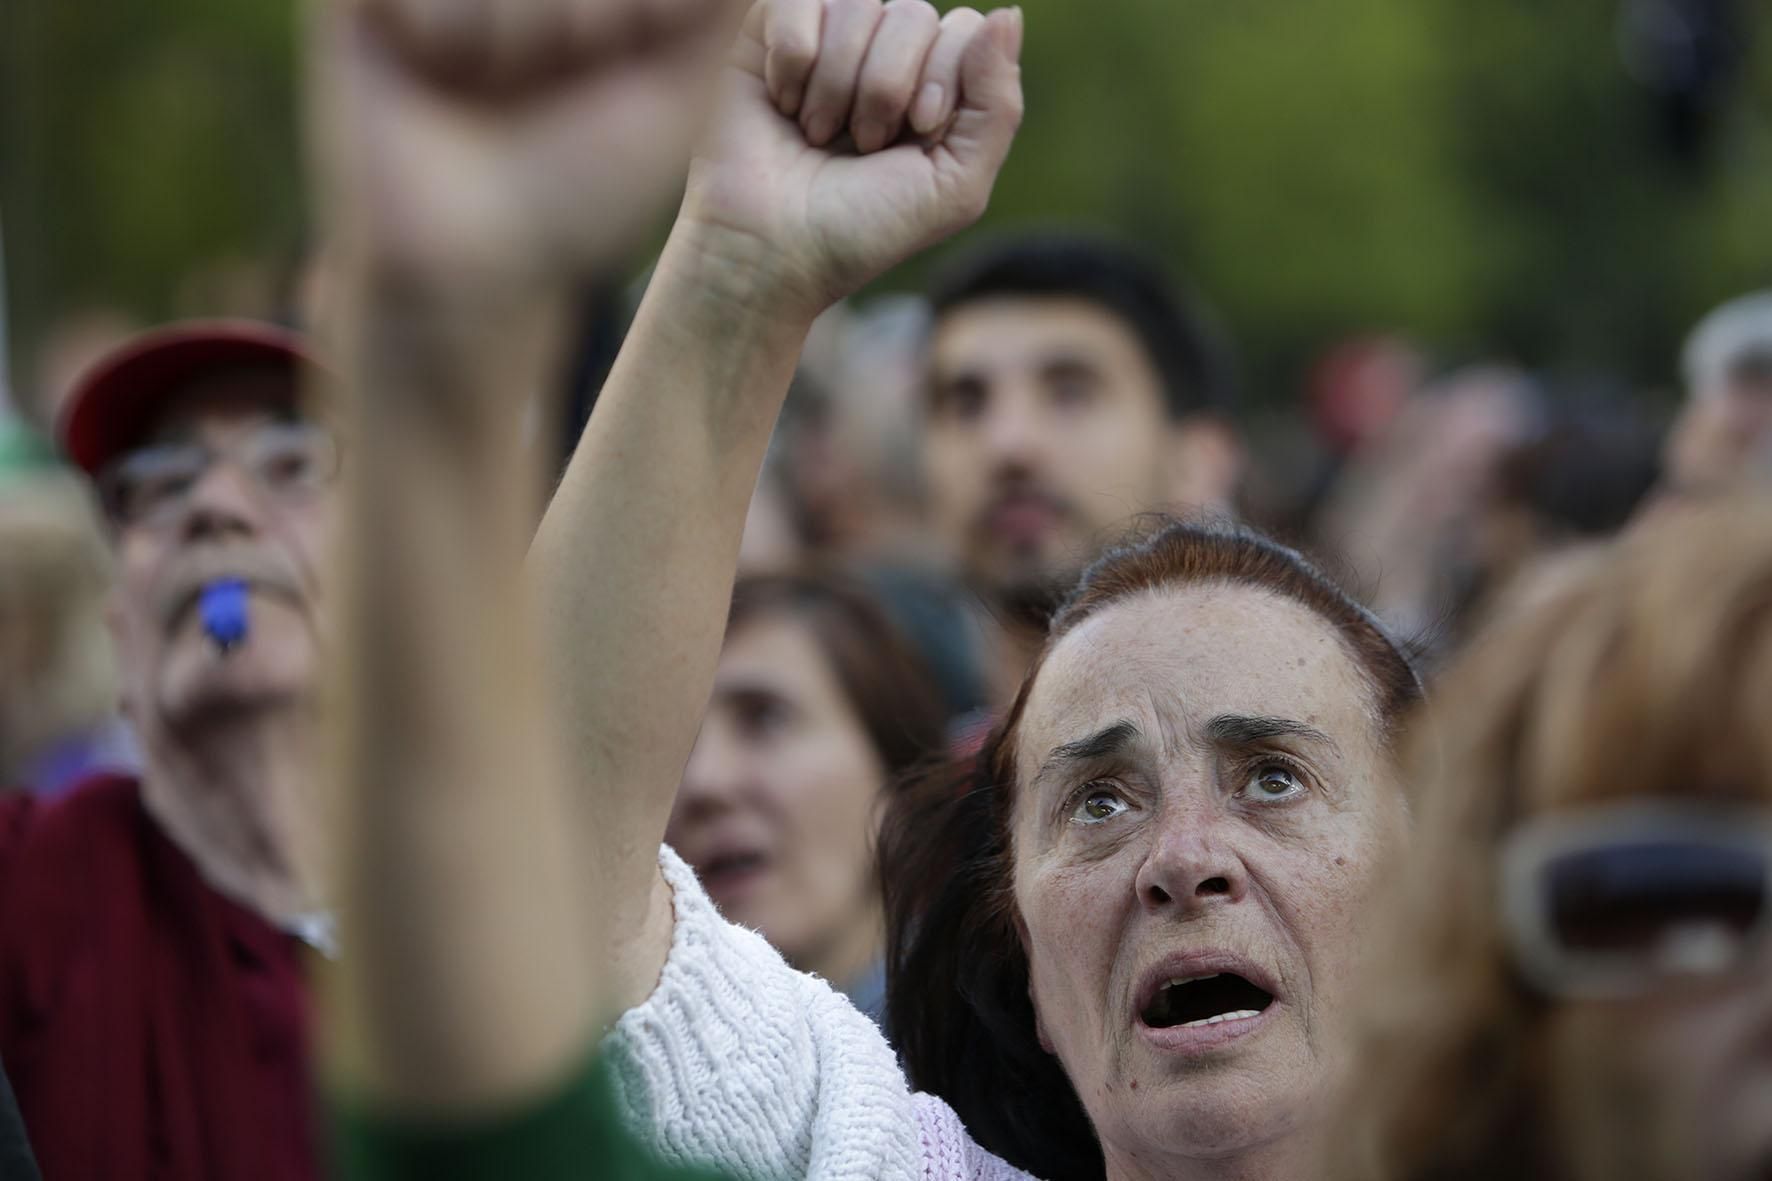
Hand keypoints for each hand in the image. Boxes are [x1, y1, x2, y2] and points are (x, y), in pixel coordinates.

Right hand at [314, 0, 739, 289]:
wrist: (468, 263)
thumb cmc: (581, 190)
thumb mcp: (679, 91)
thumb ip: (719, 10)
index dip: (636, 12)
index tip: (623, 54)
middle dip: (592, 13)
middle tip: (571, 67)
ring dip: (520, 28)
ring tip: (497, 83)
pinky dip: (447, 26)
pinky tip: (435, 71)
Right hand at [677, 0, 1023, 322]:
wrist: (769, 252)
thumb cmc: (861, 229)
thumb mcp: (955, 186)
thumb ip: (997, 106)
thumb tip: (1006, 15)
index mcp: (932, 87)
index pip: (962, 31)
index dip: (942, 79)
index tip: (916, 133)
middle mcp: (881, 56)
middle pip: (913, 13)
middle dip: (888, 89)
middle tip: (860, 146)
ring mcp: (826, 40)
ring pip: (857, 5)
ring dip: (839, 84)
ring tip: (817, 135)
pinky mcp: (768, 34)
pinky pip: (797, 0)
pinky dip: (794, 59)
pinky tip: (783, 104)